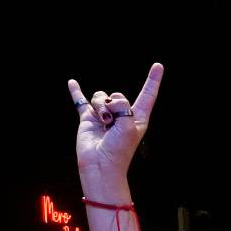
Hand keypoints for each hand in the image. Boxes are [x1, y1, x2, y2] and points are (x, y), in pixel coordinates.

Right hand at [68, 62, 162, 230]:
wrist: (100, 164)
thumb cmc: (119, 149)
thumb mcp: (129, 126)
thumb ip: (123, 106)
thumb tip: (109, 102)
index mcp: (138, 118)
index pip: (147, 95)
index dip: (153, 80)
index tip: (158, 66)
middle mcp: (122, 115)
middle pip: (118, 95)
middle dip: (114, 105)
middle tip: (113, 123)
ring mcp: (105, 116)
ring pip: (101, 97)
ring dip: (100, 106)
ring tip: (103, 123)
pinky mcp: (88, 118)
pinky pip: (81, 101)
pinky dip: (76, 92)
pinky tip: (72, 83)